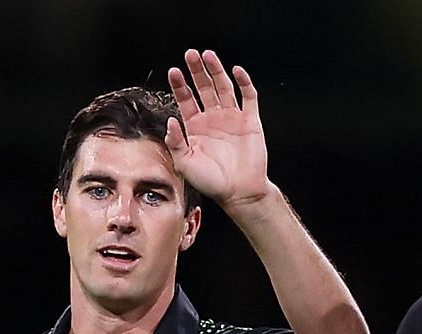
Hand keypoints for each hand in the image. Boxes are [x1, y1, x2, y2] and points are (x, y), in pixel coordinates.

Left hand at [165, 50, 270, 208]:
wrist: (239, 192)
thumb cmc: (211, 182)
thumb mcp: (185, 164)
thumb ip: (176, 142)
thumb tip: (170, 121)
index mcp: (195, 127)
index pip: (186, 100)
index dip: (180, 85)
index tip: (174, 71)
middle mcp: (212, 118)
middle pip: (203, 88)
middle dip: (197, 71)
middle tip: (190, 54)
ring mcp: (232, 117)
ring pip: (223, 87)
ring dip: (216, 71)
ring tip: (208, 55)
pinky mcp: (250, 120)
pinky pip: (248, 96)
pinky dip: (243, 82)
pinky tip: (236, 71)